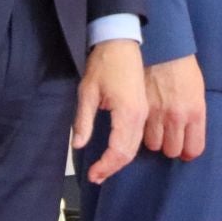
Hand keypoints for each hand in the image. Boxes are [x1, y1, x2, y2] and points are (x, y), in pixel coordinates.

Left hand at [75, 38, 146, 183]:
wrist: (122, 44)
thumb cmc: (103, 65)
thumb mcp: (87, 92)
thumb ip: (84, 120)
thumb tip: (78, 144)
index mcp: (127, 113)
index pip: (119, 151)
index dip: (106, 166)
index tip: (93, 175)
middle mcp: (139, 117)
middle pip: (129, 152)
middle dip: (112, 167)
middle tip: (96, 176)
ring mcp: (144, 113)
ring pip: (135, 146)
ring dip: (119, 161)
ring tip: (103, 169)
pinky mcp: (143, 109)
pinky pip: (138, 137)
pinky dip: (127, 150)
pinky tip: (116, 154)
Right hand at [143, 54, 206, 159]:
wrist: (160, 45)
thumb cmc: (182, 67)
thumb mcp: (197, 91)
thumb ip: (194, 115)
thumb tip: (189, 135)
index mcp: (195, 112)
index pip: (193, 149)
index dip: (187, 151)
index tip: (183, 147)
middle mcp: (177, 117)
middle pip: (172, 150)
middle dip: (169, 145)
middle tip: (166, 134)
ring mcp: (155, 114)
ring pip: (153, 145)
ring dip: (153, 138)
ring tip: (152, 127)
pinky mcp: (138, 108)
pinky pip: (138, 132)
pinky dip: (139, 130)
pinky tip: (141, 122)